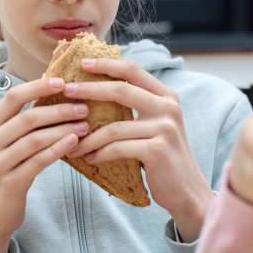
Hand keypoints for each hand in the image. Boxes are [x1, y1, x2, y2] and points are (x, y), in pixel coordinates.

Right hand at [0, 77, 90, 252]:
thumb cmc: (10, 172)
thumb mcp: (11, 145)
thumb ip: (26, 124)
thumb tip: (58, 94)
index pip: (12, 97)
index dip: (38, 86)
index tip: (63, 81)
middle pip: (27, 117)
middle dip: (59, 110)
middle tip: (84, 107)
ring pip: (34, 139)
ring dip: (63, 129)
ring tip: (86, 125)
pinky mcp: (9, 182)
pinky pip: (38, 161)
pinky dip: (58, 149)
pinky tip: (75, 142)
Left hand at [63, 58, 212, 241]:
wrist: (186, 189)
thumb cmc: (162, 156)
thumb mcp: (155, 124)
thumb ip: (137, 106)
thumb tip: (97, 90)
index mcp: (166, 96)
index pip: (133, 71)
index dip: (107, 64)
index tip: (82, 63)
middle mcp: (168, 107)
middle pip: (121, 91)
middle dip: (89, 89)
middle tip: (66, 91)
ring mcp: (164, 128)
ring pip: (114, 127)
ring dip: (88, 137)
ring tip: (72, 144)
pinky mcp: (157, 150)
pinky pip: (118, 148)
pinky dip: (100, 154)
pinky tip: (90, 158)